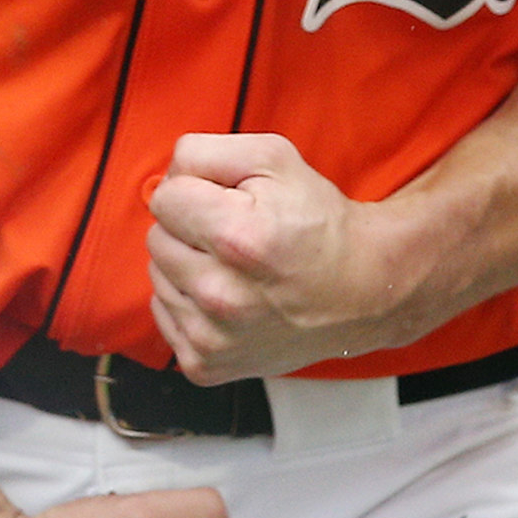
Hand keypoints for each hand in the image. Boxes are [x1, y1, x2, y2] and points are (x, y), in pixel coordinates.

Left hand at [148, 132, 433, 383]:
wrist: (360, 290)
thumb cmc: (318, 221)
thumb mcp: (274, 158)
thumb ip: (205, 152)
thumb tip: (164, 178)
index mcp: (238, 238)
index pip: (165, 197)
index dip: (196, 189)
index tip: (228, 201)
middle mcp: (220, 295)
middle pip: (157, 237)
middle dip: (191, 227)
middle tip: (237, 234)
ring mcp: (211, 338)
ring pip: (158, 275)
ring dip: (189, 264)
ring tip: (236, 266)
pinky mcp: (205, 365)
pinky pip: (164, 314)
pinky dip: (188, 301)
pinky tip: (228, 295)